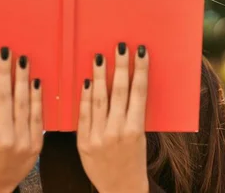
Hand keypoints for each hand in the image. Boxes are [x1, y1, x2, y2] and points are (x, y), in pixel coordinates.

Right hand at [0, 47, 42, 192]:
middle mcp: (4, 137)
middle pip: (4, 97)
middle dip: (5, 71)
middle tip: (6, 51)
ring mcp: (22, 141)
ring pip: (23, 103)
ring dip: (22, 78)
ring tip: (22, 59)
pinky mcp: (36, 144)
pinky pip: (38, 116)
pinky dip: (38, 97)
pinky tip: (36, 80)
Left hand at [77, 43, 149, 192]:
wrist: (120, 189)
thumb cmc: (134, 161)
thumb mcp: (140, 137)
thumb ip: (133, 113)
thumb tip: (130, 84)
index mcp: (135, 129)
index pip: (139, 92)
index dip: (140, 70)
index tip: (141, 52)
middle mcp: (117, 132)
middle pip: (119, 92)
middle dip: (120, 67)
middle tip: (120, 47)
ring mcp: (98, 137)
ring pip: (99, 100)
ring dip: (99, 75)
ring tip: (99, 56)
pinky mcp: (83, 142)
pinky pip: (83, 114)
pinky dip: (85, 96)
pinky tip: (86, 80)